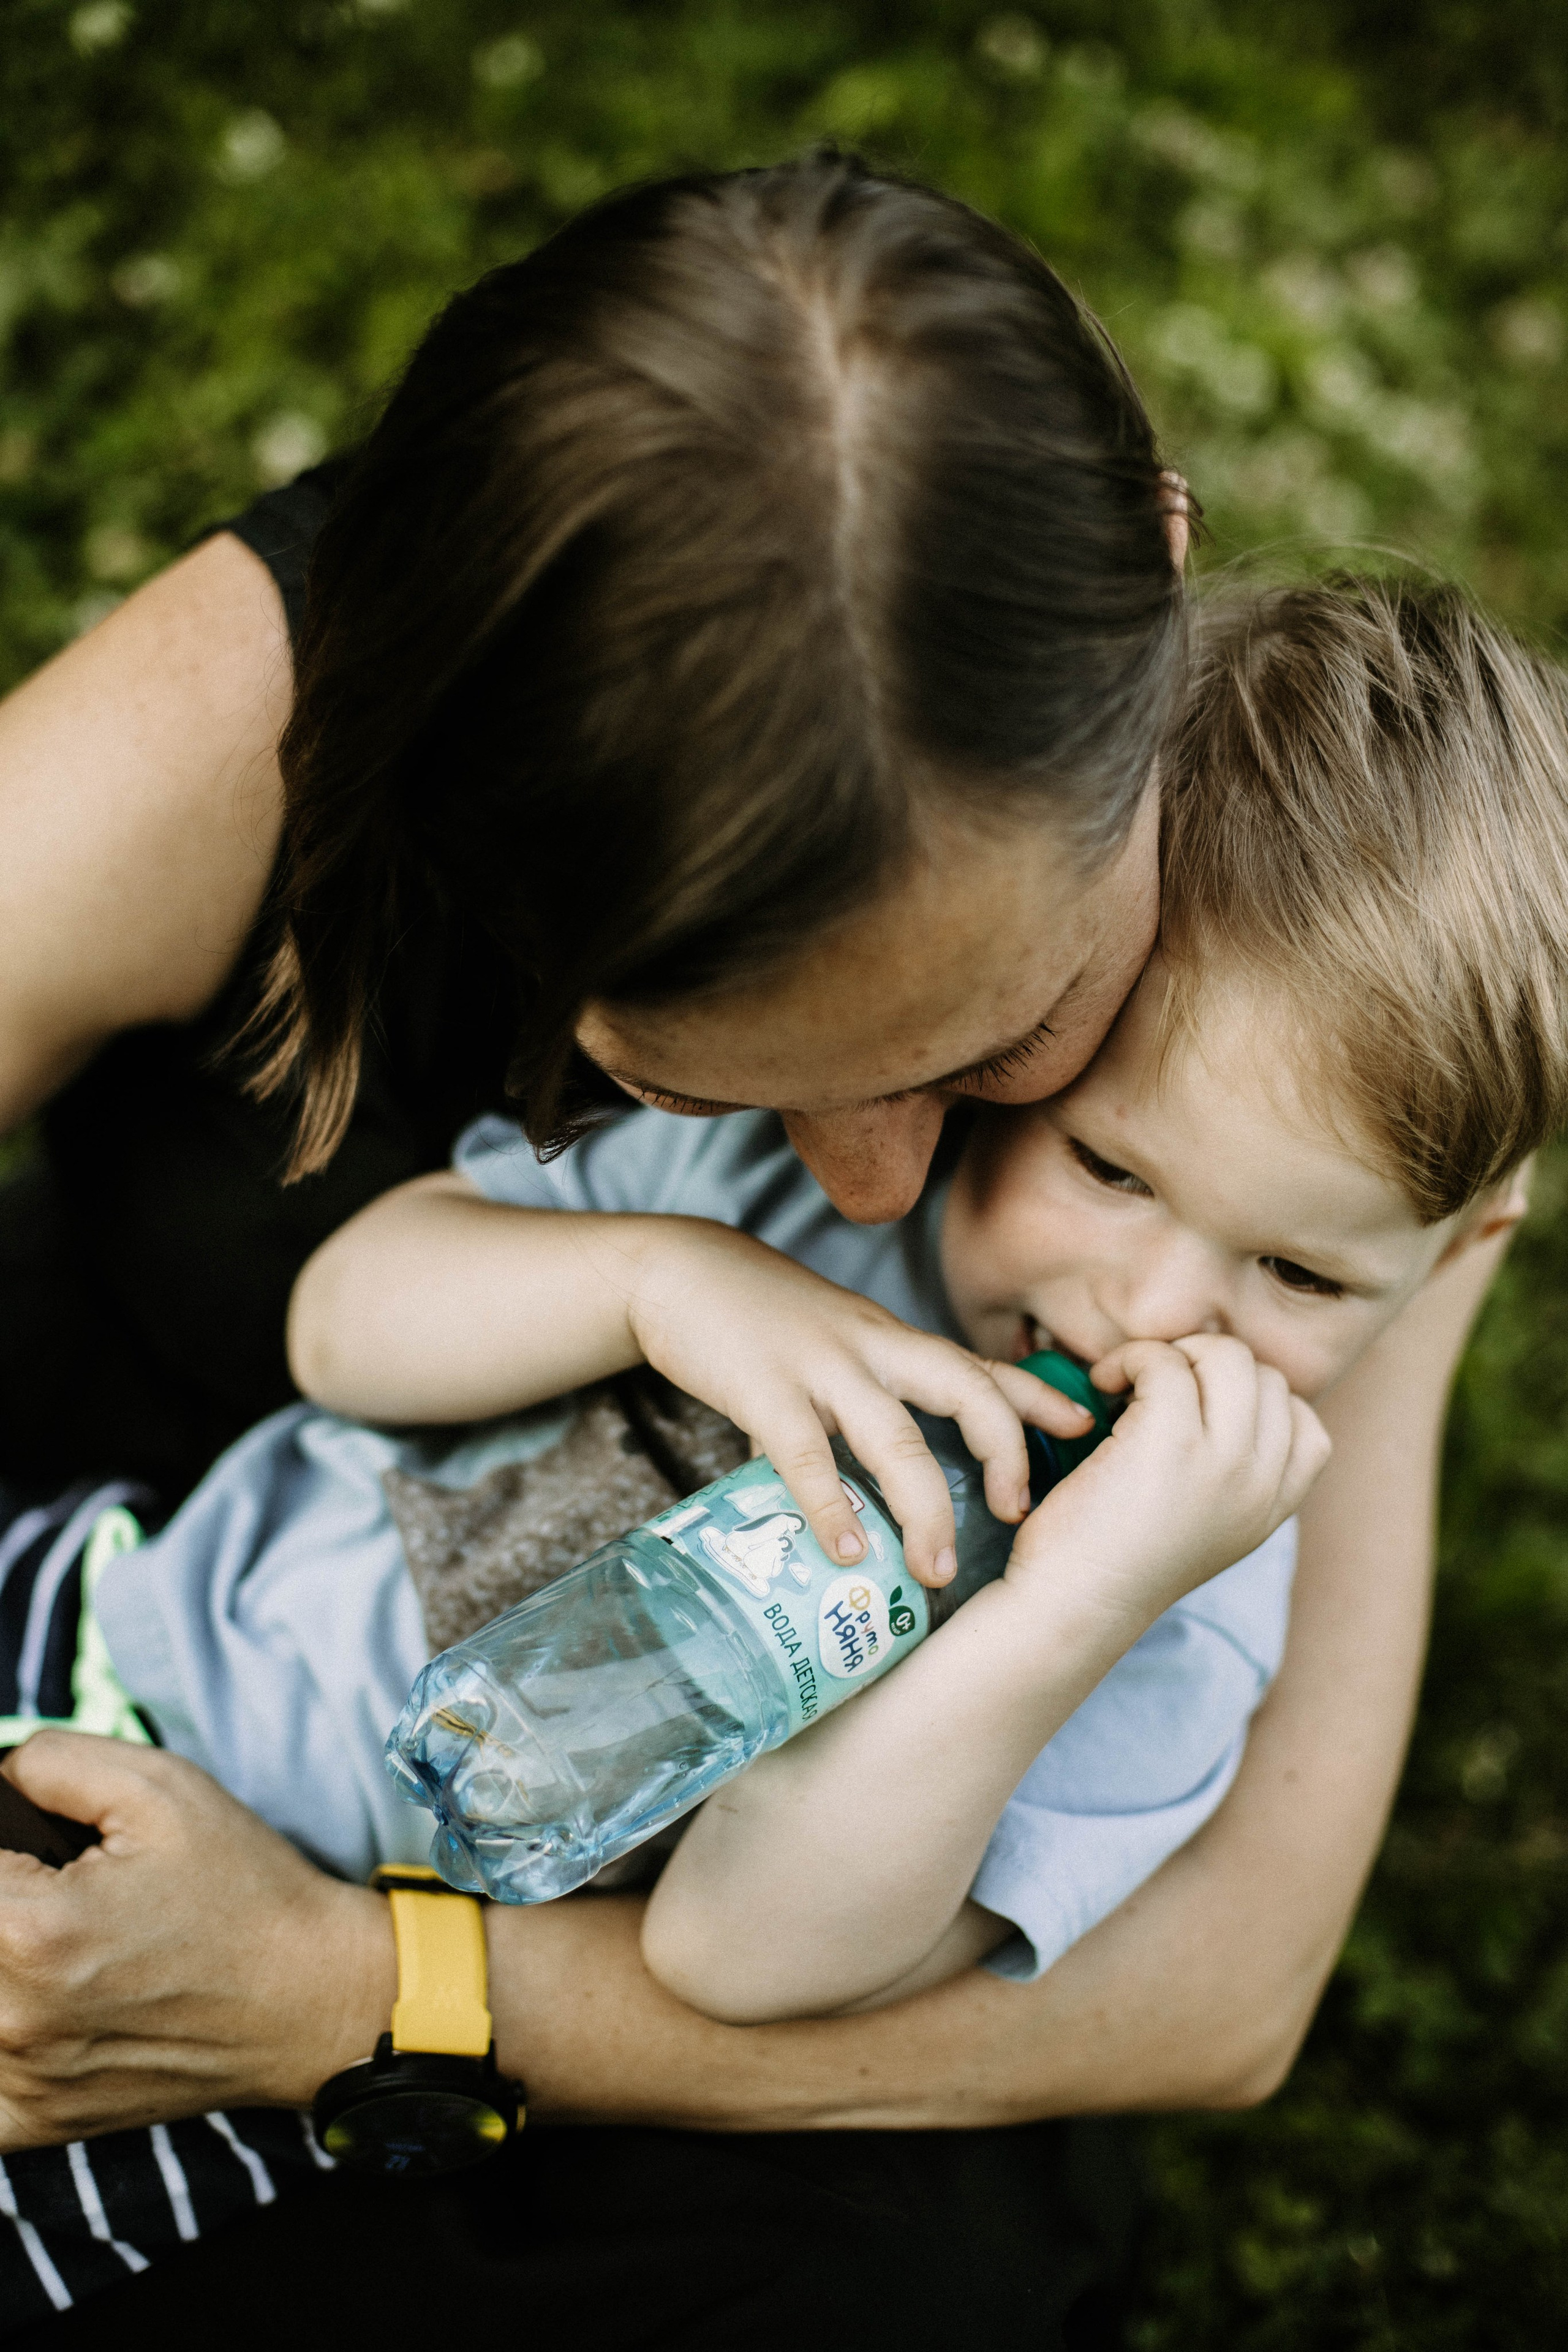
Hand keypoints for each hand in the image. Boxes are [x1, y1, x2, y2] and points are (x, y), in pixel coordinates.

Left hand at [0, 1734, 393, 2148]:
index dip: (2, 1843)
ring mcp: (22, 2081)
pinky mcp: (36, 2121)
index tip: (33, 1852)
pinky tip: (26, 2014)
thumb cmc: (241, 1888)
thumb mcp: (159, 1786)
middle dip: (5, 1897)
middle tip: (54, 1891)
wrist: (310, 1997)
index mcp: (31, 1930)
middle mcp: (12, 2018)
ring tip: (60, 1942)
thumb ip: (49, 1761)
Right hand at [625, 1219, 1095, 1585]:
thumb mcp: (831, 1355)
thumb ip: (853, 1420)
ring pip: (896, 1436)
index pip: (982, 1368)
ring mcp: (822, 1367)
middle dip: (1005, 1453)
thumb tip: (864, 1504)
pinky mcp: (763, 1387)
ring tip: (935, 1569)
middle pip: (965, 1392)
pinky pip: (805, 1455)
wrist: (680, 1270)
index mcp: (894, 1344)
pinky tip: (846, 1550)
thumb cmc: (762, 1322)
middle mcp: (874, 1350)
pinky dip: (831, 1506)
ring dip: (925, 1507)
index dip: (1038, 1398)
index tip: (1083, 1429)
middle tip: (1019, 1516)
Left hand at [1004, 1334, 1329, 1636]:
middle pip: (1267, 1377)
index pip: (1304, 1424)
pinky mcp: (1169, 1443)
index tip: (1198, 1406)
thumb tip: (1218, 1399)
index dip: (1251, 1398)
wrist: (1070, 1608)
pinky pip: (1164, 1362)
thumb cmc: (1113, 1562)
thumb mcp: (1199, 1526)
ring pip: (1226, 1357)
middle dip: (1209, 1364)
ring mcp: (1221, 1463)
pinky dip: (1131, 1359)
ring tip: (1128, 1382)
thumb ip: (1229, 1477)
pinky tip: (1103, 1383)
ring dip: (1173, 1354)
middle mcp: (1259, 1486)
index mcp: (1270, 1510)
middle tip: (1153, 1385)